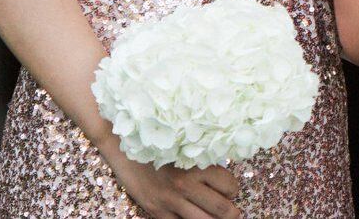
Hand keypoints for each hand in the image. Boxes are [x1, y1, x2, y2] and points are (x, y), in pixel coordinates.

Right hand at [98, 140, 239, 218]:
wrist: (125, 149)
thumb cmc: (160, 146)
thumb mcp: (187, 150)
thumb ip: (206, 164)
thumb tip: (225, 182)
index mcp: (198, 167)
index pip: (230, 187)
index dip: (232, 190)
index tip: (228, 190)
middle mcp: (186, 185)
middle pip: (222, 209)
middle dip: (230, 212)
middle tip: (229, 210)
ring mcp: (171, 201)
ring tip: (213, 215)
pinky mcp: (157, 211)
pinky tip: (192, 215)